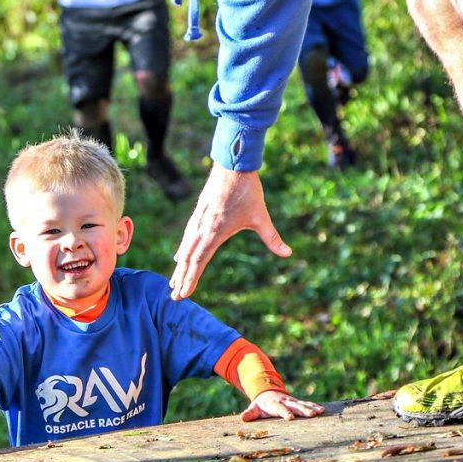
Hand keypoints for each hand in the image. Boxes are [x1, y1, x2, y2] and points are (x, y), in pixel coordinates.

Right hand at [169, 165, 290, 299]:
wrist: (233, 165)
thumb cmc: (247, 191)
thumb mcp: (261, 216)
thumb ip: (272, 238)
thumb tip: (288, 253)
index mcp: (214, 232)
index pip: (199, 261)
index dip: (191, 278)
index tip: (184, 293)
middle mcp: (202, 228)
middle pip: (187, 259)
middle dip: (180, 278)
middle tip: (174, 296)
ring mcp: (198, 221)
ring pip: (185, 248)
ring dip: (179, 267)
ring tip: (174, 281)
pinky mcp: (198, 214)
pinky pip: (187, 237)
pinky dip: (182, 250)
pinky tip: (180, 256)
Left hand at [241, 390, 324, 421]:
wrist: (267, 391)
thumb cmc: (261, 404)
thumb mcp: (254, 408)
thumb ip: (249, 413)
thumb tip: (242, 418)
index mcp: (274, 404)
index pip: (279, 409)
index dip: (285, 413)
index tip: (291, 418)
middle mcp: (285, 401)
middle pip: (295, 406)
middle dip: (304, 410)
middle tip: (312, 415)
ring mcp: (292, 401)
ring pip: (303, 404)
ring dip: (312, 408)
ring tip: (321, 411)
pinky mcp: (297, 402)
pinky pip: (306, 404)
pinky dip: (314, 406)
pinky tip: (322, 410)